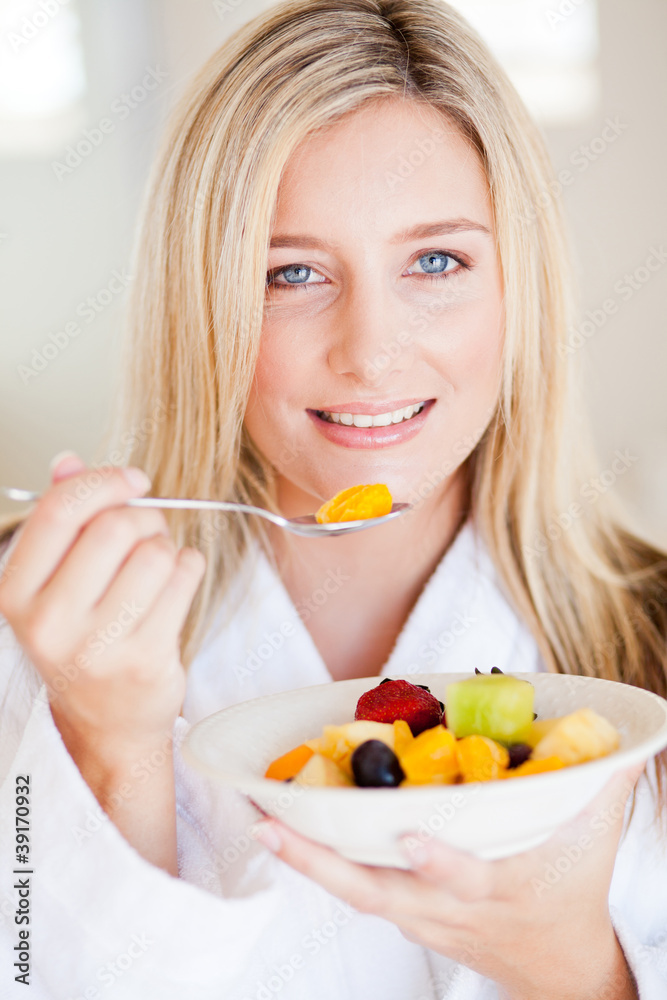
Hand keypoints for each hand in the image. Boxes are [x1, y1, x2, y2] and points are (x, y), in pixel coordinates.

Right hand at [0, 453, 204, 746]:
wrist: (105, 721)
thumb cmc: (83, 639)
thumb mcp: (54, 581)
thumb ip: (60, 520)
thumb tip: (68, 462)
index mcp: (15, 592)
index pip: (60, 510)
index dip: (105, 482)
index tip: (133, 481)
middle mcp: (48, 622)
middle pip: (116, 527)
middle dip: (144, 517)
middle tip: (148, 532)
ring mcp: (96, 646)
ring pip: (156, 552)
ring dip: (167, 548)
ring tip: (157, 568)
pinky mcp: (145, 660)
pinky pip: (184, 579)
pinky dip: (188, 568)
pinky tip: (174, 585)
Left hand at [255, 763, 643, 999]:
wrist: (556, 967)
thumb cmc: (573, 886)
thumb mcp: (595, 832)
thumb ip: (605, 776)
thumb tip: (635, 731)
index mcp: (500, 886)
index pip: (467, 878)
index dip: (440, 862)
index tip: (411, 834)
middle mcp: (448, 908)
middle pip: (377, 892)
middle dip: (321, 862)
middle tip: (270, 823)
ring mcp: (420, 917)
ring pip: (354, 892)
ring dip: (306, 858)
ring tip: (261, 819)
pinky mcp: (404, 916)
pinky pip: (354, 888)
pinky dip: (319, 861)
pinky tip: (284, 829)